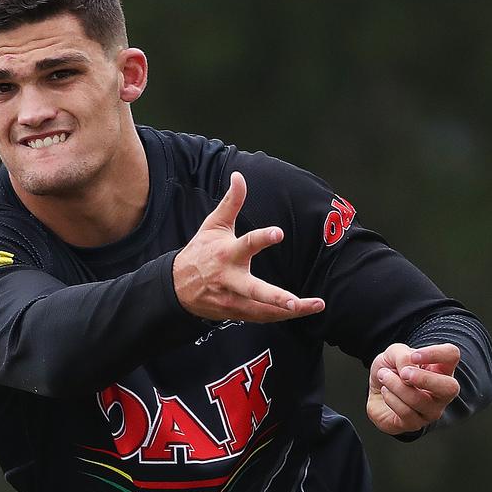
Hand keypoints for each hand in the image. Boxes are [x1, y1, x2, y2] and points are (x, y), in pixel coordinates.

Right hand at [173, 172, 324, 322]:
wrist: (176, 287)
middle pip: (254, 290)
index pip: (246, 244)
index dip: (262, 238)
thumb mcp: (213, 224)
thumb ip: (232, 202)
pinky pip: (261, 316)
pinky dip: (281, 315)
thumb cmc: (200, 252)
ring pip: (262, 310)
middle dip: (276, 297)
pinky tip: (301, 311)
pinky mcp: (235, 313)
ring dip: (289, 311)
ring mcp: (232, 299)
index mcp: (226, 253)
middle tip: (296, 301)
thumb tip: (239, 175)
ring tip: (315, 306)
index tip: (278, 233)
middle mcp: (229, 279)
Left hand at [367, 343, 460, 434]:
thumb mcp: (393, 354)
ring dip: (396, 386)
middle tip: (404, 373)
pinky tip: (385, 392)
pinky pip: (406, 412)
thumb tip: (408, 370)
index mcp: (441, 368)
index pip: (452, 355)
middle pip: (450, 387)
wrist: (375, 390)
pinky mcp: (415, 423)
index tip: (414, 356)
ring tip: (384, 377)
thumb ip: (403, 356)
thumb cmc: (391, 370)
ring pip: (419, 400)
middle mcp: (442, 391)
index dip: (435, 353)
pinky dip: (390, 398)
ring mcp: (431, 410)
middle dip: (424, 379)